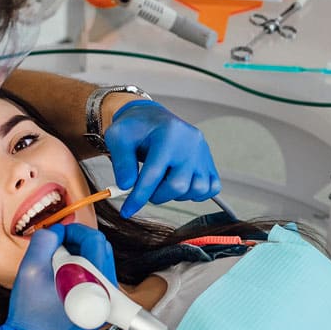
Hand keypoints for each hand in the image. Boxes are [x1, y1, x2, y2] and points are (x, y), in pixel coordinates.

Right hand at [0, 223, 117, 329]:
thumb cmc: (31, 313)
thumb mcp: (30, 269)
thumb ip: (44, 241)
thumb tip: (57, 230)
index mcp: (94, 284)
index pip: (95, 240)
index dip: (74, 231)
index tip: (58, 234)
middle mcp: (107, 293)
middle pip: (101, 248)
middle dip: (78, 240)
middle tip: (57, 244)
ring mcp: (106, 299)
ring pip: (100, 260)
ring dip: (80, 252)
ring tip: (58, 260)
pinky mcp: (101, 303)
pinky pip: (97, 274)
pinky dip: (82, 266)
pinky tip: (64, 272)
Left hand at [102, 100, 219, 217]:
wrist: (151, 118)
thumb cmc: (135, 128)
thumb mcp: (118, 137)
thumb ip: (122, 161)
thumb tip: (127, 185)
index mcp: (168, 134)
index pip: (153, 174)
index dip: (138, 196)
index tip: (126, 211)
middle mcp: (190, 142)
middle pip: (178, 185)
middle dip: (157, 196)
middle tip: (146, 190)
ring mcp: (202, 152)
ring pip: (197, 189)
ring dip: (177, 195)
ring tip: (163, 184)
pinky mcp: (208, 161)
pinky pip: (212, 187)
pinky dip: (197, 193)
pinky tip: (180, 186)